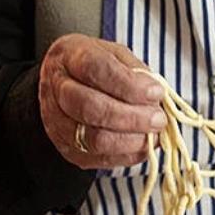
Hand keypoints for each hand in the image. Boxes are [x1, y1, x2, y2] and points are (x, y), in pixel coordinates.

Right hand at [39, 34, 165, 169]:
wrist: (67, 84)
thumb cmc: (98, 66)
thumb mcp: (117, 55)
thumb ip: (136, 72)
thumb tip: (155, 96)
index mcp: (69, 57)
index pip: (95, 70)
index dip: (129, 85)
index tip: (156, 92)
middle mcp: (56, 90)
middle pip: (91, 108)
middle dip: (132, 117)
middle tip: (158, 119)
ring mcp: (57, 122)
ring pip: (95, 139)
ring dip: (132, 140)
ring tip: (154, 134)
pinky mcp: (67, 149)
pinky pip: (100, 159)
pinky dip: (128, 155)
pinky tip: (144, 145)